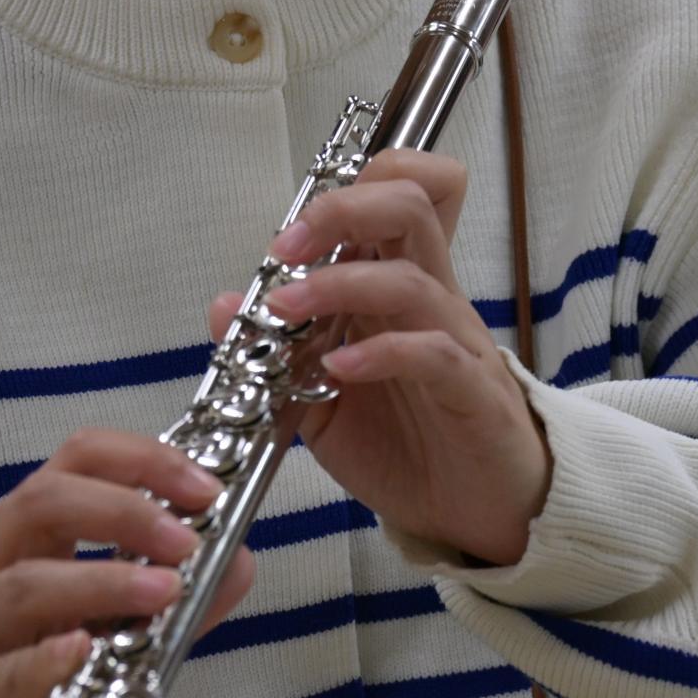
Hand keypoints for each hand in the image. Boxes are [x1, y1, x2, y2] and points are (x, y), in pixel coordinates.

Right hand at [0, 430, 255, 697]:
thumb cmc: (31, 669)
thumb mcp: (105, 618)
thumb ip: (176, 594)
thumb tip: (238, 562)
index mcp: (26, 536)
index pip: (75, 463)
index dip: (142, 462)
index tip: (203, 488)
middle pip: (39, 505)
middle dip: (122, 512)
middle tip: (185, 542)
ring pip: (21, 586)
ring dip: (101, 582)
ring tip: (163, 591)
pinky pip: (1, 674)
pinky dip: (45, 660)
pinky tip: (82, 651)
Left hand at [208, 150, 550, 565]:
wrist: (470, 513)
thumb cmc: (406, 446)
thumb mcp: (321, 400)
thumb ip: (278, 353)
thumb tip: (224, 303)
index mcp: (398, 288)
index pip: (400, 194)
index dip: (350, 185)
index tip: (288, 233)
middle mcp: (432, 301)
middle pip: (408, 206)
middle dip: (339, 209)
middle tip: (283, 249)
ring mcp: (457, 343)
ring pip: (412, 278)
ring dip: (339, 282)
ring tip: (287, 310)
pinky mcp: (473, 393)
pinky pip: (433, 354)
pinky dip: (380, 354)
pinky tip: (338, 371)